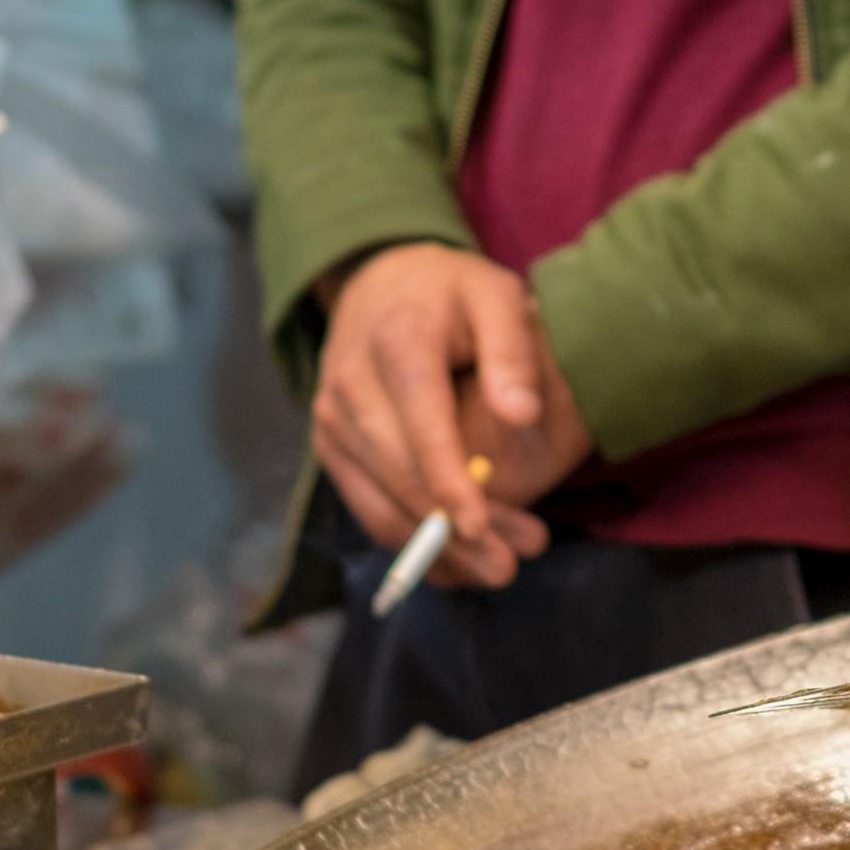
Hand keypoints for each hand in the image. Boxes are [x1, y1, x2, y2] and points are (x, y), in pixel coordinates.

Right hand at [312, 242, 585, 586]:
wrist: (382, 282)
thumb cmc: (452, 294)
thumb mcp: (495, 296)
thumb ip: (512, 351)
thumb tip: (520, 414)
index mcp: (397, 340)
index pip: (421, 424)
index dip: (448, 482)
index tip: (480, 527)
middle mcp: (350, 383)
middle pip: (400, 476)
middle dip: (453, 531)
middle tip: (510, 564)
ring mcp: (331, 418)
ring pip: (381, 504)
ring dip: (436, 548)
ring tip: (496, 567)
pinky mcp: (329, 445)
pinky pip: (367, 507)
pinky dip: (412, 542)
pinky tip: (457, 562)